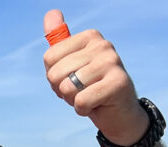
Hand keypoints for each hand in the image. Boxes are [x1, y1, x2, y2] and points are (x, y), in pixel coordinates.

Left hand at [42, 9, 148, 145]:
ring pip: (67, 87)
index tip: (72, 78)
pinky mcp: (118, 83)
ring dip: (73, 100)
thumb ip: (59, 40)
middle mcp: (103, 45)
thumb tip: (51, 12)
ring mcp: (113, 62)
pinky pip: (81, 101)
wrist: (118, 113)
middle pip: (55, 74)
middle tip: (81, 91)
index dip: (54, 77)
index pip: (49, 58)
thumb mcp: (70, 63)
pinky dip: (83, 109)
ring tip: (90, 97)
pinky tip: (97, 105)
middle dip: (62, 90)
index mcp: (90, 36)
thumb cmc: (90, 87)